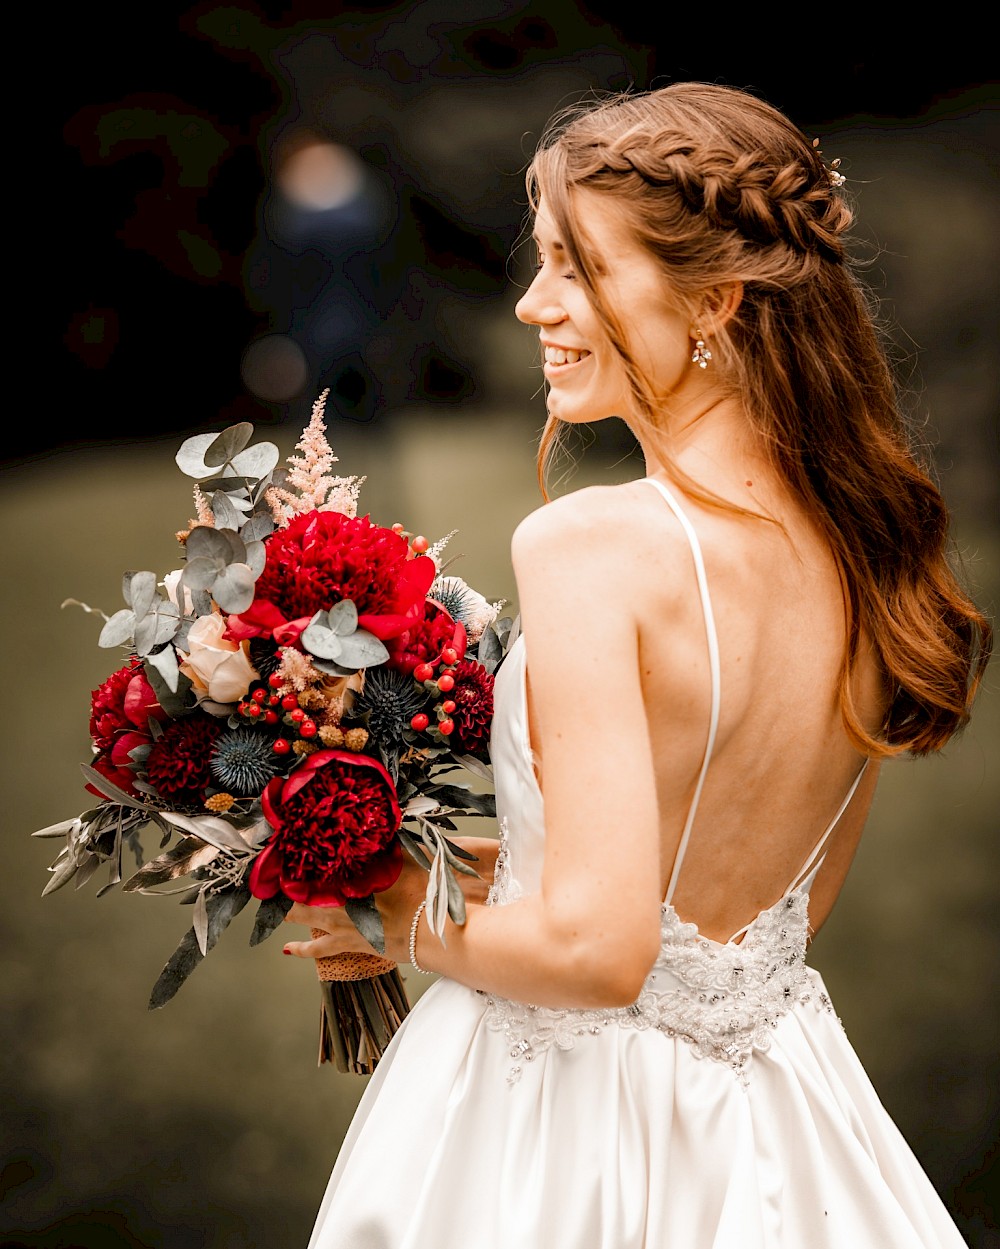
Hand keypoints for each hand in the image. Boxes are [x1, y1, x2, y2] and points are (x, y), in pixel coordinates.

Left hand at [281, 834, 497, 962]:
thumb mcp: (407, 859)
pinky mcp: (349, 945)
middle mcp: (339, 901)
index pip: (316, 865)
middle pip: (303, 890)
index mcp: (351, 876)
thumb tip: (381, 823)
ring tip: (273, 909)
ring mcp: (341, 926)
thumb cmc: (422, 894)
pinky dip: (302, 950)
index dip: (297, 860)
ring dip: (289, 912)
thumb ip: (389, 844)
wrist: (431, 933)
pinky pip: (318, 950)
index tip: (283, 850)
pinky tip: (289, 950)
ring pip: (304, 918)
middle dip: (286, 885)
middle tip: (269, 880)